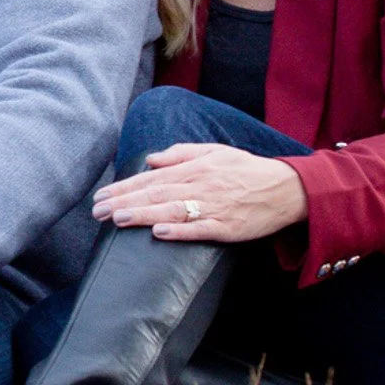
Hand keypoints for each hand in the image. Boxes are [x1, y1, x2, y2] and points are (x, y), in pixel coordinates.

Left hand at [92, 142, 308, 242]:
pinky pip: (200, 229)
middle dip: (124, 202)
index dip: (124, 188)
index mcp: (194, 168)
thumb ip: (181, 153)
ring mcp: (214, 207)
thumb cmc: (246, 170)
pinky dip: (180, 231)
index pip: (151, 179)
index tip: (101, 196)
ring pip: (172, 210)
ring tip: (119, 219)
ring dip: (144, 215)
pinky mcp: (227, 227)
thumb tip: (151, 160)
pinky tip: (160, 233)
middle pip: (155, 194)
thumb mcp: (213, 152)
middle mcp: (200, 186)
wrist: (286, 188)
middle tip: (98, 211)